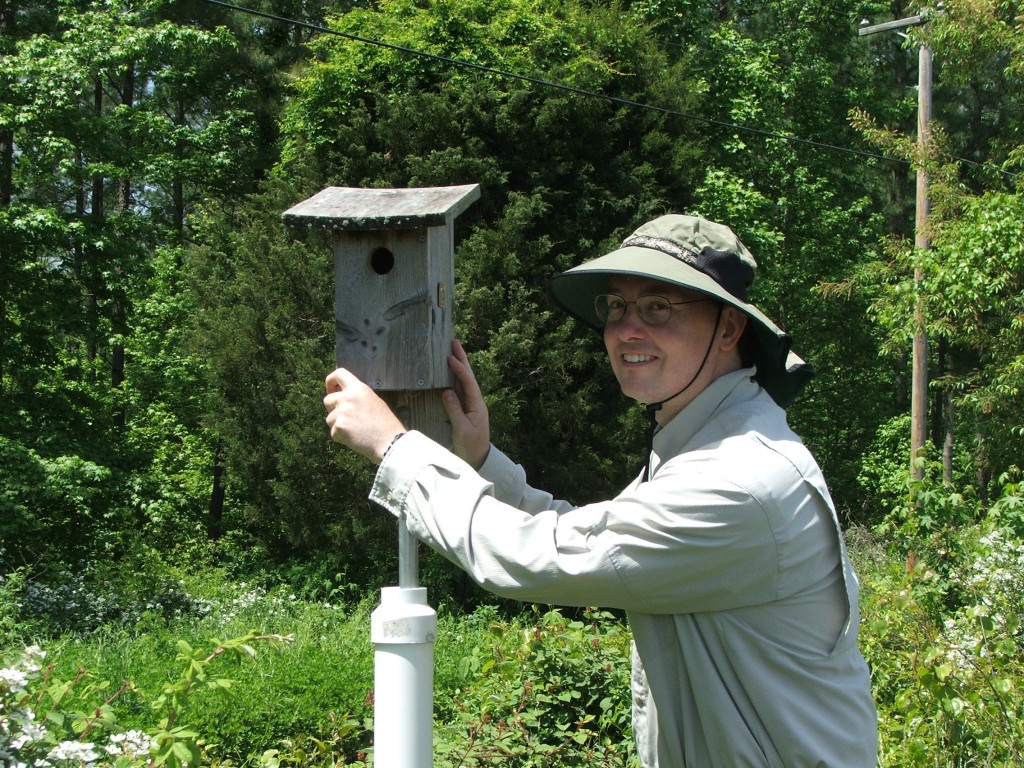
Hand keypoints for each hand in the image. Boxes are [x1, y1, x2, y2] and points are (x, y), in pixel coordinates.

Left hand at [324, 368, 405, 462]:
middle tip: (346, 417)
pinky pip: (333, 432)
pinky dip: (341, 436)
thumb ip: (356, 396)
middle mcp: (348, 397)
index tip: (332, 390)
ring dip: (338, 424)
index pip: (339, 373)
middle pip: (328, 399)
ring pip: (329, 418)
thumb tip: (342, 396)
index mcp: (358, 388)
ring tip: (355, 430)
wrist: (389, 442)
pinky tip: (355, 438)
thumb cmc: (385, 423)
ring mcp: (342, 413)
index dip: (331, 381)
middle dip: (333, 408)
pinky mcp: (338, 428)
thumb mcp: (374, 400)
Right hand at [443, 339, 490, 468]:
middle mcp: (474, 402)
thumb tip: (447, 391)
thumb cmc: (471, 447)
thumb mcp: (462, 430)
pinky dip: (454, 378)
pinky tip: (449, 372)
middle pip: (468, 377)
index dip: (460, 369)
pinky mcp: (464, 410)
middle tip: (454, 342)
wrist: (478, 460)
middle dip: (462, 359)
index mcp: (477, 405)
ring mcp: (470, 405)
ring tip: (452, 351)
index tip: (450, 357)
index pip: (468, 383)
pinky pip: (459, 390)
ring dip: (458, 366)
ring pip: (463, 381)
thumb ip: (455, 411)